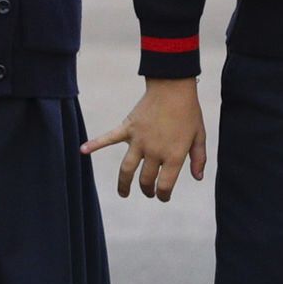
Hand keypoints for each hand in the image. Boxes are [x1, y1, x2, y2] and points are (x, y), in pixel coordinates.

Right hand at [84, 78, 207, 200]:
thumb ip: (199, 158)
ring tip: (123, 193)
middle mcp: (154, 151)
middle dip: (147, 190)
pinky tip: (83, 150)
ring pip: (127, 169)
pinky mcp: (128, 128)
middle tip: (148, 192)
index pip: (165, 186)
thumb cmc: (189, 112)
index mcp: (173, 155)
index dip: (163, 195)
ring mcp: (139, 140)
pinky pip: (109, 138)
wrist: (173, 86)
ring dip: (124, 184)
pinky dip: (95, 144)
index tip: (163, 197)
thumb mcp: (200, 136)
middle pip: (145, 180)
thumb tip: (197, 178)